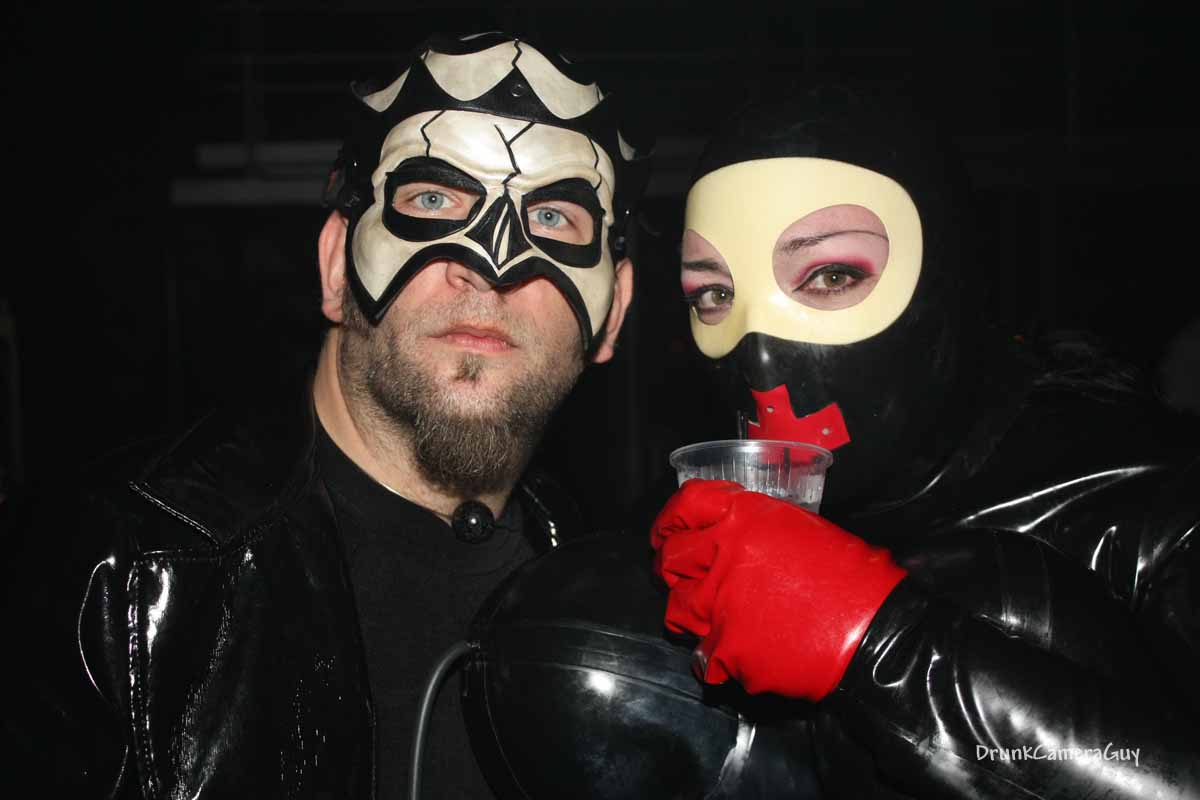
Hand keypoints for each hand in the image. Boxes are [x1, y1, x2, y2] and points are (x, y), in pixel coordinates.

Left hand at [651, 479, 905, 699]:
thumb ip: (755, 528)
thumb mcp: (802, 529)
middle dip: (671, 568)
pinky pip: (702, 657)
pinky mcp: (726, 650)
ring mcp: (719, 604)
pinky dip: (717, 660)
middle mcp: (723, 555)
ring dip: (690, 613)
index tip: (666, 532)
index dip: (671, 519)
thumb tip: (731, 535)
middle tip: (681, 577)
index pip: (686, 506)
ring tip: (712, 619)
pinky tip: (739, 657)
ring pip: (676, 608)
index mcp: (745, 518)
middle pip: (671, 558)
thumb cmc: (853, 580)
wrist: (877, 634)